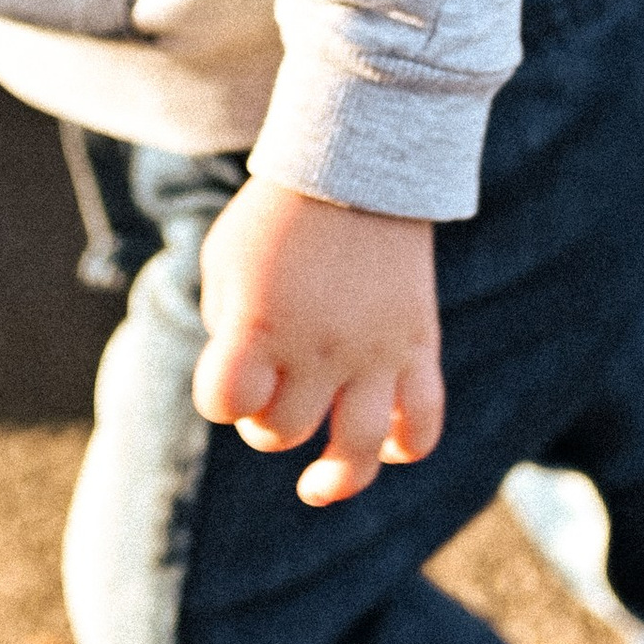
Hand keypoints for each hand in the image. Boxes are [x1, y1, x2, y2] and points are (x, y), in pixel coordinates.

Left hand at [192, 179, 443, 506]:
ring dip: (336, 475)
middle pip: (284, 430)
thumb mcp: (226, 261)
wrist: (356, 160)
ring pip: (359, 448)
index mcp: (260, 321)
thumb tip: (244, 390)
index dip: (219, 400)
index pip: (224, 403)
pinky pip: (424, 420)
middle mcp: (317, 345)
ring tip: (318, 484)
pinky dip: (408, 446)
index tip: (226, 380)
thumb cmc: (276, 216)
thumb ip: (228, 328)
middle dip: (266, 421)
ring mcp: (373, 349)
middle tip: (270, 390)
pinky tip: (387, 448)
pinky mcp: (418, 344)